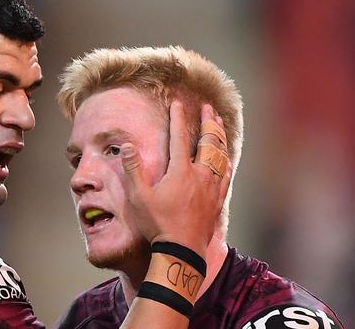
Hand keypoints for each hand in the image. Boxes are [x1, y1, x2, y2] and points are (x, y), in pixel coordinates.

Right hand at [120, 101, 231, 255]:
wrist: (182, 251)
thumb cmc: (158, 225)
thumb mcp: (139, 197)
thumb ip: (133, 169)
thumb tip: (128, 145)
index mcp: (180, 171)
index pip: (179, 137)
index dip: (178, 118)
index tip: (178, 103)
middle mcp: (200, 175)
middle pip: (208, 142)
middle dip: (208, 122)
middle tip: (208, 108)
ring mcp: (211, 187)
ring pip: (220, 155)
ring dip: (219, 137)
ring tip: (219, 125)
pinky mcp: (217, 200)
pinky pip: (226, 174)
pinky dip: (225, 160)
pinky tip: (226, 158)